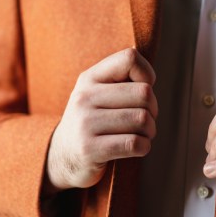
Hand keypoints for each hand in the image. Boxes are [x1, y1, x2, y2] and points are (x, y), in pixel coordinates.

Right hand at [46, 48, 157, 190]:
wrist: (62, 157)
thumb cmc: (93, 122)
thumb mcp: (99, 94)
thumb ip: (123, 81)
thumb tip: (151, 79)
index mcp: (89, 78)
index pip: (129, 58)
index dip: (147, 74)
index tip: (141, 93)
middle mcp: (84, 97)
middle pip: (144, 93)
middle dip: (153, 110)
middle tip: (144, 121)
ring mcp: (84, 123)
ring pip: (142, 119)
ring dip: (149, 131)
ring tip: (139, 135)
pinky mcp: (89, 149)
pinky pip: (134, 143)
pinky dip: (144, 147)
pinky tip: (136, 148)